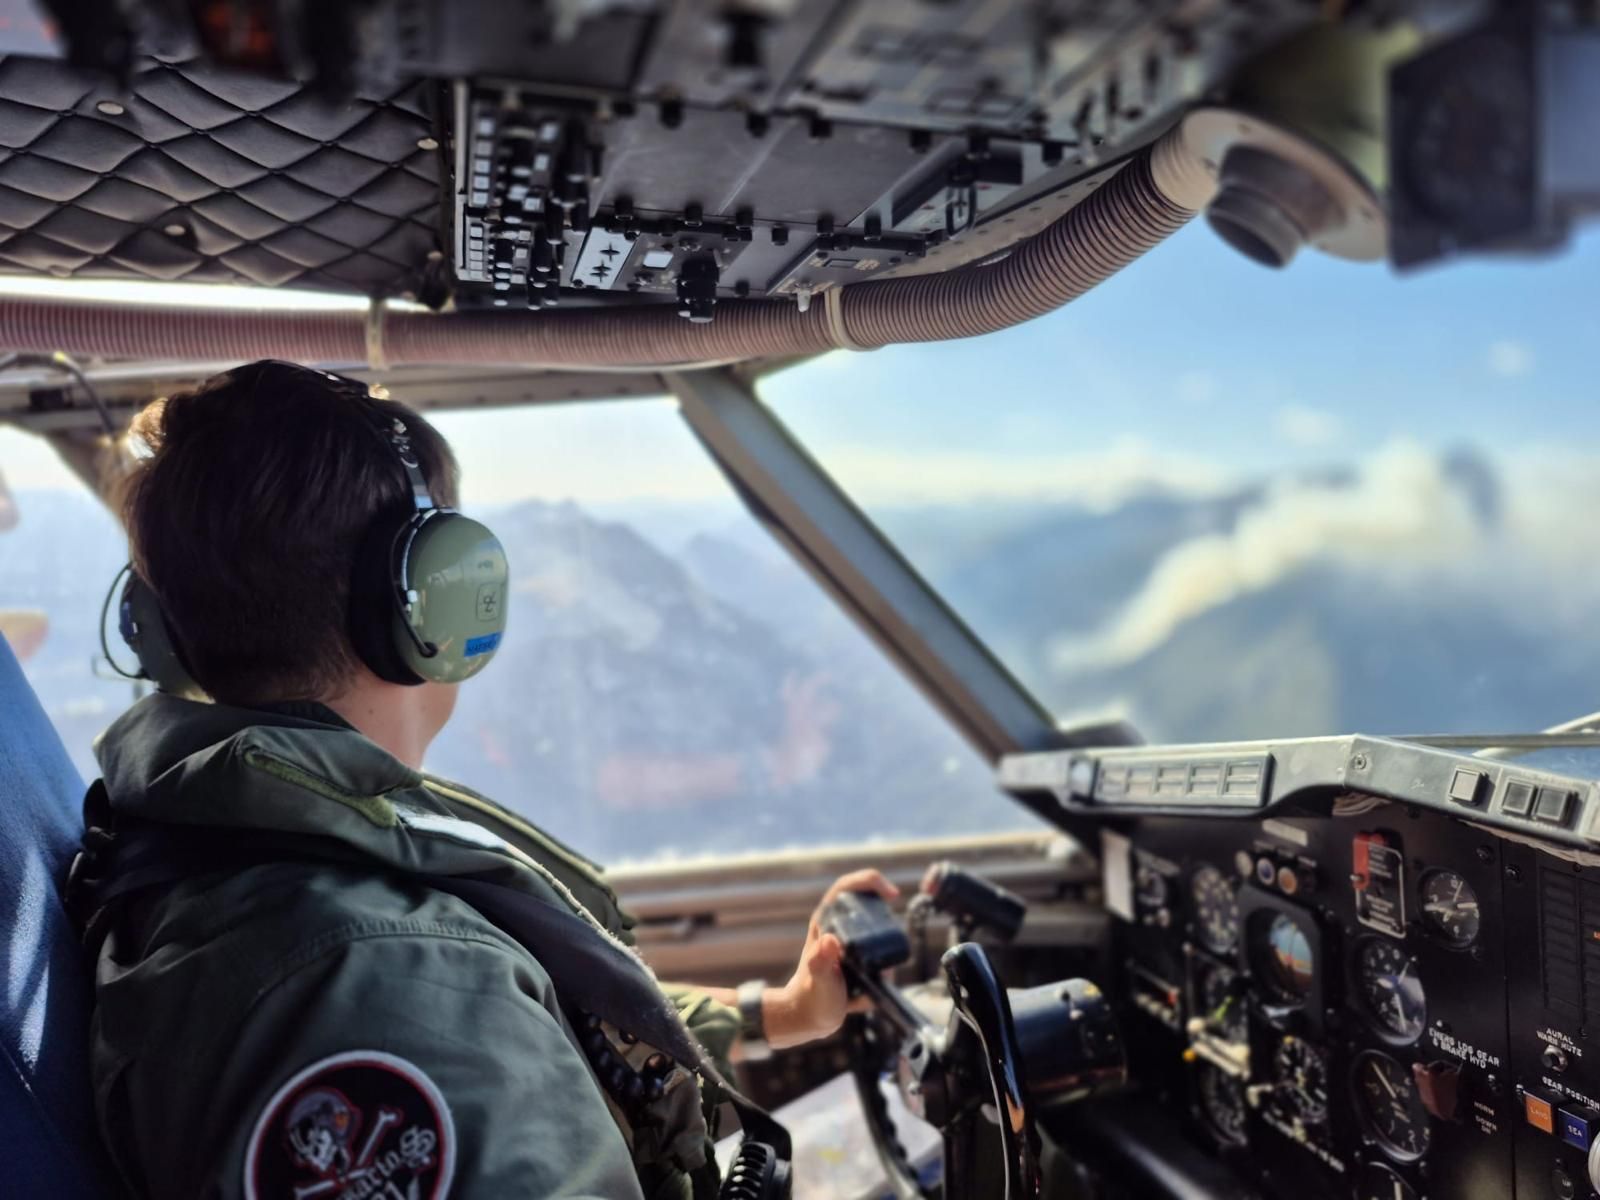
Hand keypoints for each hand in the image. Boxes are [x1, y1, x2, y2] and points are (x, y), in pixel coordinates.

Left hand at [764, 868, 899, 1049]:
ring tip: (869, 984)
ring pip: (875, 931)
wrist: (809, 1018)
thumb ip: (821, 964)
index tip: (892, 895)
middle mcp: (835, 926)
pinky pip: (876, 952)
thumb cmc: (811, 1001)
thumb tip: (830, 940)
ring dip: (882, 955)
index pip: (846, 887)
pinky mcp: (855, 954)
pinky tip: (863, 994)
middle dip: (883, 928)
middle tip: (881, 960)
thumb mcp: (819, 984)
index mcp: (824, 924)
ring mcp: (846, 940)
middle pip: (866, 904)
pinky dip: (881, 970)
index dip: (870, 881)